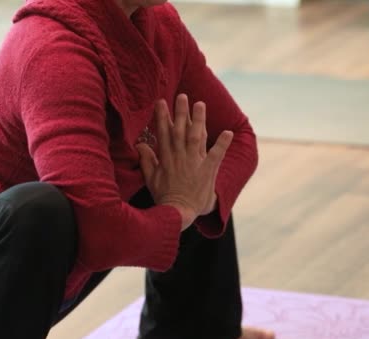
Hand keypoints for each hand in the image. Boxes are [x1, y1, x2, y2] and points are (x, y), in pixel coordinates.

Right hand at [137, 94, 232, 229]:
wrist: (178, 212)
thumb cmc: (165, 197)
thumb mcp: (151, 178)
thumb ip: (147, 160)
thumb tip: (140, 145)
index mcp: (166, 158)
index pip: (164, 133)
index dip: (162, 116)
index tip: (161, 102)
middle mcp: (179, 157)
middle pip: (180, 130)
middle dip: (180, 112)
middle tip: (182, 96)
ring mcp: (193, 163)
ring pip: (195, 137)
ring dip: (198, 120)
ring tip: (200, 104)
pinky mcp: (207, 171)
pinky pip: (216, 155)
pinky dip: (222, 144)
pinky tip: (228, 132)